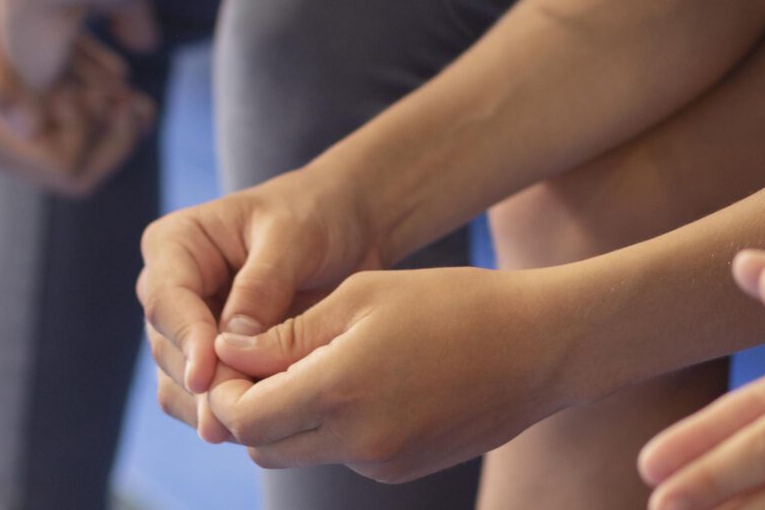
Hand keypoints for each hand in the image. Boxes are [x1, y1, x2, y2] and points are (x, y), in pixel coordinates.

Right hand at [0, 0, 153, 196]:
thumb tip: (30, 126)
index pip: (70, 171)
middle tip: (132, 97)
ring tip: (134, 92)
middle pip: (84, 171)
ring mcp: (19, 130)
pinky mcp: (34, 108)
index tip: (104, 95)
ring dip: (118, 124)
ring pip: (87, 151)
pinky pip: (82, 128)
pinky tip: (122, 80)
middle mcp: (3, 145)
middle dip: (116, 137)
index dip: (98, 138)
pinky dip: (109, 108)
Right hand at [138, 162, 373, 444]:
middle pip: (169, 349)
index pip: (167, 299)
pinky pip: (206, 400)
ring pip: (181, 384)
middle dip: (203, 385)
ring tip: (259, 423)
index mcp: (176, 244)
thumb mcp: (294, 237)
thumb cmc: (319, 213)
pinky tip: (266, 423)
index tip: (206, 376)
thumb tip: (232, 344)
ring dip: (214, 406)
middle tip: (240, 414)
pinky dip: (230, 413)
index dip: (186, 340)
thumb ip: (262, 286)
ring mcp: (189, 328)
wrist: (349, 227)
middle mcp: (172, 289)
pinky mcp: (213, 359)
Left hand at [196, 264, 573, 479]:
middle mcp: (355, 441)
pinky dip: (333, 425)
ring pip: (300, 453)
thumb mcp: (365, 294)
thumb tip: (228, 351)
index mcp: (340, 390)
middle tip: (261, 360)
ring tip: (316, 362)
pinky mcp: (401, 470)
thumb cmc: (453, 303)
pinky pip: (342, 454)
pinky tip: (366, 379)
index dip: (224, 389)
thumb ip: (289, 330)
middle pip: (262, 447)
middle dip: (248, 408)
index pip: (243, 417)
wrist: (539, 347)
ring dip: (289, 418)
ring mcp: (380, 464)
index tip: (231, 353)